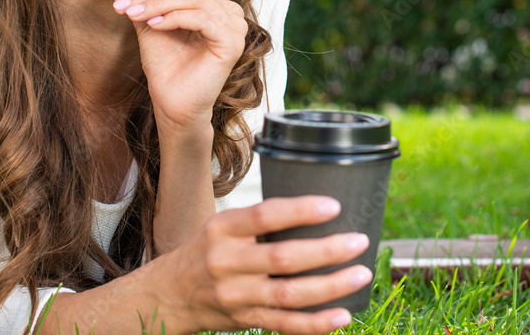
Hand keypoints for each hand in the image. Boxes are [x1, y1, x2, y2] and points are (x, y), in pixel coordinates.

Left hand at [97, 0, 247, 137]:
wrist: (173, 102)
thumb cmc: (165, 65)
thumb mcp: (147, 22)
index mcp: (215, 4)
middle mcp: (230, 12)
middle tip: (121, 4)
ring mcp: (235, 27)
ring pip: (194, 0)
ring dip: (158, 5)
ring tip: (133, 14)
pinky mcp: (233, 42)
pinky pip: (204, 19)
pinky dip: (176, 18)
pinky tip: (154, 26)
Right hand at [145, 196, 373, 333]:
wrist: (168, 295)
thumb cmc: (206, 251)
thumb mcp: (222, 226)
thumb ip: (259, 221)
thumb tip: (317, 211)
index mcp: (222, 229)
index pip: (265, 216)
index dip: (301, 211)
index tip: (334, 206)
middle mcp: (227, 262)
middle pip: (283, 258)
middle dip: (326, 251)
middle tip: (359, 242)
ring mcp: (236, 296)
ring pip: (289, 294)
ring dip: (330, 286)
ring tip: (361, 274)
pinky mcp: (245, 320)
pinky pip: (285, 325)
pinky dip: (316, 323)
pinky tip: (343, 315)